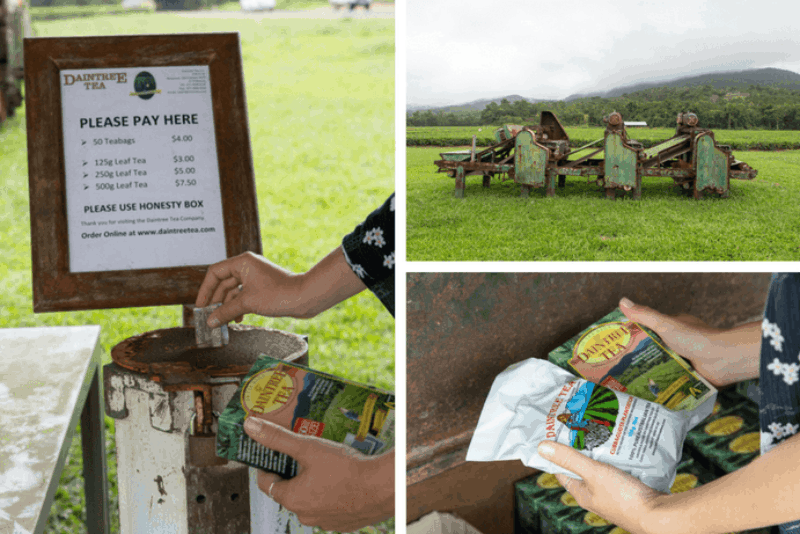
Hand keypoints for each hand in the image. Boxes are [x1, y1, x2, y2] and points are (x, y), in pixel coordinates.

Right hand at [195, 247, 366, 325]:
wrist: (305, 297)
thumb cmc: (279, 294)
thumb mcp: (248, 303)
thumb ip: (226, 311)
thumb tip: (210, 321)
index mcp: (242, 262)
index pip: (215, 273)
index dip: (205, 290)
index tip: (200, 306)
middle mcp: (247, 266)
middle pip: (223, 283)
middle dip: (216, 301)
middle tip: (209, 317)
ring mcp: (255, 277)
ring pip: (233, 291)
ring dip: (227, 306)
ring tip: (223, 322)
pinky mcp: (262, 288)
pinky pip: (244, 296)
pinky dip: (238, 307)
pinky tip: (237, 319)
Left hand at [244, 417, 393, 531]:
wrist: (383, 487)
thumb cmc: (346, 468)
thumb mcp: (308, 448)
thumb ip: (278, 438)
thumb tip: (250, 427)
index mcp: (292, 499)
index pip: (267, 484)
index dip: (268, 467)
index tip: (274, 454)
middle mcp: (305, 515)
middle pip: (290, 491)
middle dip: (294, 473)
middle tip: (304, 454)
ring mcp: (325, 521)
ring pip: (311, 500)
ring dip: (314, 485)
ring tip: (326, 464)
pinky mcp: (344, 523)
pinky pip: (330, 507)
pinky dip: (331, 494)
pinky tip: (341, 479)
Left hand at [538, 441, 664, 533]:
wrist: (660, 515)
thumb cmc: (624, 497)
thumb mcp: (593, 473)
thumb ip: (569, 459)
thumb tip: (542, 447)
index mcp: (583, 494)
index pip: (563, 472)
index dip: (557, 455)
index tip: (556, 436)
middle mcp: (597, 495)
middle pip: (584, 468)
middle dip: (583, 449)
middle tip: (583, 427)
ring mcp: (614, 493)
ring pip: (604, 468)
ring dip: (603, 452)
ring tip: (604, 432)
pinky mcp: (631, 490)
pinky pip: (622, 470)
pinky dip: (620, 458)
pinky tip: (624, 446)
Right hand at [619, 297, 759, 386]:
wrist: (723, 360)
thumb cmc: (695, 338)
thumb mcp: (664, 324)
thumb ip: (644, 315)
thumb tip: (622, 301)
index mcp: (674, 327)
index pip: (650, 330)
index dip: (635, 336)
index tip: (619, 345)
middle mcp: (680, 342)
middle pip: (656, 349)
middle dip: (641, 358)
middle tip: (621, 368)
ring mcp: (686, 359)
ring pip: (664, 365)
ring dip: (653, 372)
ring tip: (630, 382)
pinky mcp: (691, 374)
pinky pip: (675, 378)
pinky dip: (665, 383)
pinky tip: (650, 390)